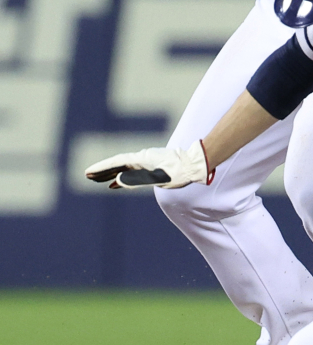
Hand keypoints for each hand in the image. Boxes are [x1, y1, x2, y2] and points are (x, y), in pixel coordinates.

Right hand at [85, 140, 211, 189]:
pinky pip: (130, 173)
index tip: (88, 172)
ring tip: (95, 180)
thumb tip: (116, 181)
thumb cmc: (178, 172)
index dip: (102, 168)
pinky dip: (119, 178)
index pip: (117, 162)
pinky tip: (113, 185)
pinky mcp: (150, 168)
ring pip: (122, 168)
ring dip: (109, 174)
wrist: (193, 165)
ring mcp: (145, 163)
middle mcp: (141, 159)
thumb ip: (137, 179)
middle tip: (86, 176)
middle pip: (117, 164)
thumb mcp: (158, 177)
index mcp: (141, 159)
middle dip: (102, 171)